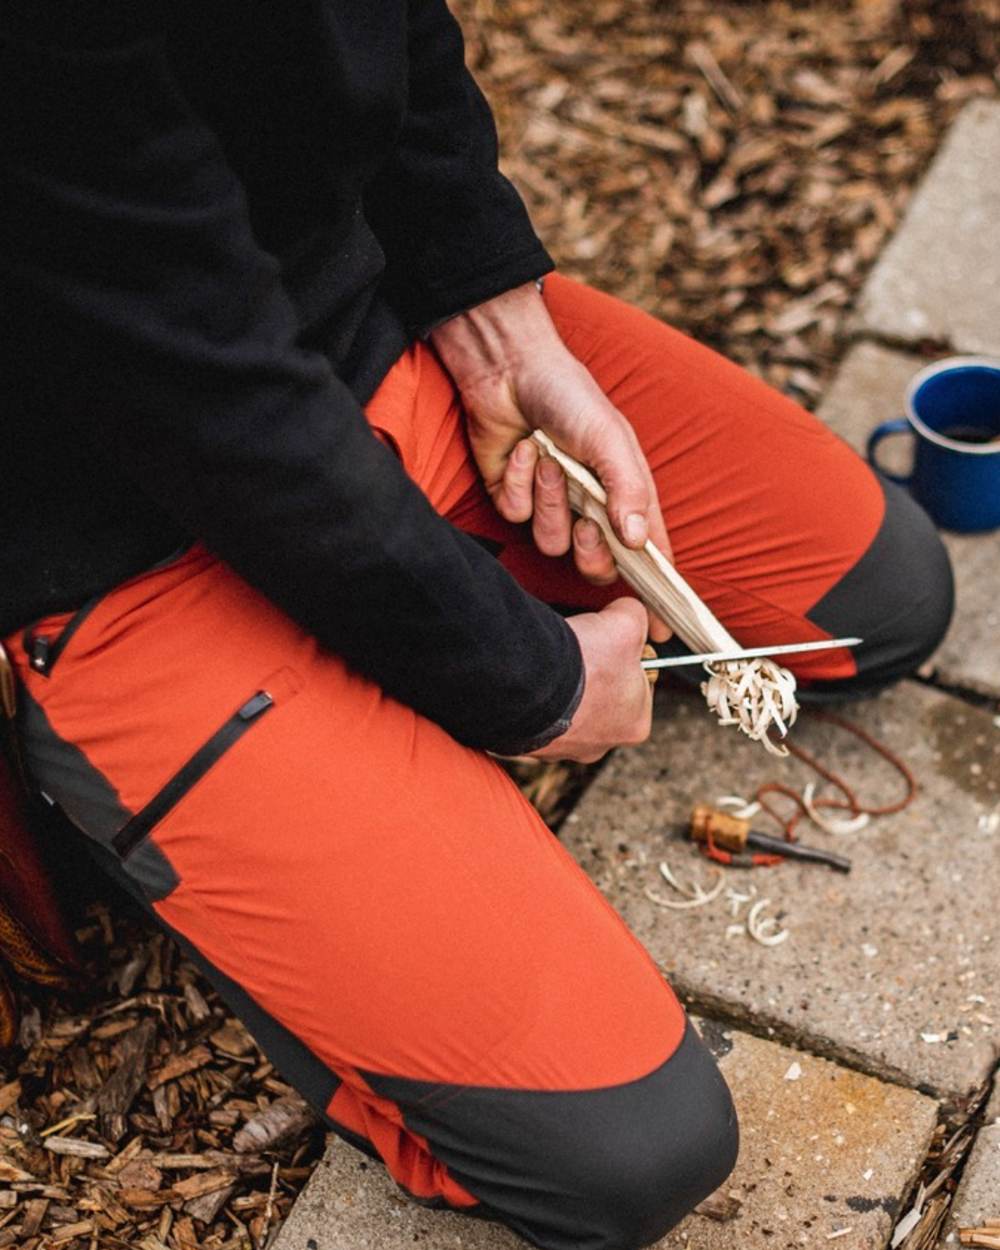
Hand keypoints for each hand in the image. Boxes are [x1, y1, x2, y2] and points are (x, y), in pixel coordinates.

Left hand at [430, 282, 670, 640]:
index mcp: (626, 495)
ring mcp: (552, 506)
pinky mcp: (515, 500)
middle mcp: (591, 508)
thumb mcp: (609, 438)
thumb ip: (627, 490)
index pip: (649, 556)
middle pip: (598, 566)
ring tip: (546, 460)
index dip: (657, 594)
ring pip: (552, 545)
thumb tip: (639, 541)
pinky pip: (518, 519)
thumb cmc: (569, 396)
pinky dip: (518, 485)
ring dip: (549, 501)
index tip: (661, 629)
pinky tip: (520, 453)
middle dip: (589, 548)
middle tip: (585, 517)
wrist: (507, 369)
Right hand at [529, 598, 652, 762]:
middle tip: (581, 654)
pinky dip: (538, 700)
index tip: (610, 644)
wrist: (529, 682)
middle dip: (593, 676)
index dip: (624, 657)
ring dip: (564, 689)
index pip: (639, 684)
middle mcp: (602, 745)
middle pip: (604, 699)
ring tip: (555, 667)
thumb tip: (631, 612)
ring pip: (571, 710)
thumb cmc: (584, 662)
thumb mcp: (627, 622)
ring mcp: (565, 749)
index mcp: (636, 724)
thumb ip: (637, 616)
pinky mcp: (533, 745)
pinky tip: (536, 682)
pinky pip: (540, 717)